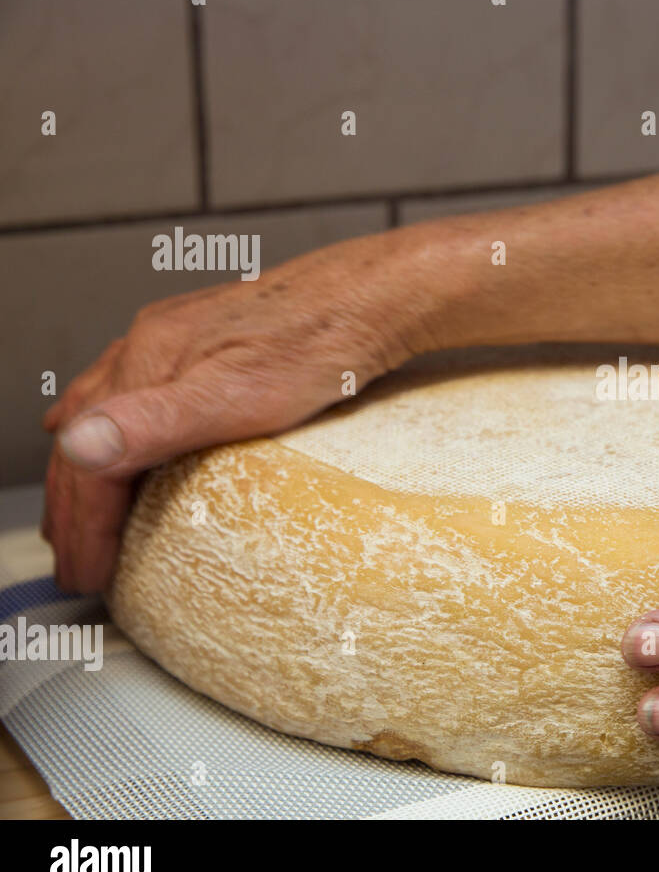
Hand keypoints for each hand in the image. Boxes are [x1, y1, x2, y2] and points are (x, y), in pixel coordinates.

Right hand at [41, 231, 430, 592]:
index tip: (88, 575)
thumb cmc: (320, 344)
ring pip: (100, 412)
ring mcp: (175, 338)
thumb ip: (158, 422)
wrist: (372, 296)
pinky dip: (104, 425)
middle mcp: (151, 345)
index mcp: (150, 362)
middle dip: (73, 508)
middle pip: (87, 438)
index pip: (92, 461)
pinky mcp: (205, 338)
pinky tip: (103, 430)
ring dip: (82, 470)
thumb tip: (78, 445)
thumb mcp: (239, 394)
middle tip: (73, 564)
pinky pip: (128, 390)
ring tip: (74, 516)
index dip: (85, 526)